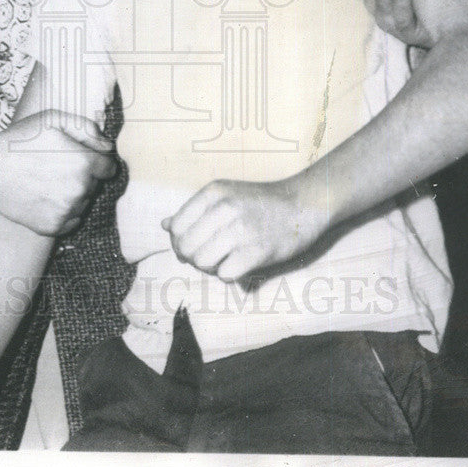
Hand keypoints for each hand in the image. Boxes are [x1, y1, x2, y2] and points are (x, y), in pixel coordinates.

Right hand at [0, 110, 115, 234]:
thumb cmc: (20, 140)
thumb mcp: (53, 119)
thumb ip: (87, 129)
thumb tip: (108, 146)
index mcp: (84, 162)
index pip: (109, 167)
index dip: (97, 161)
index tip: (81, 158)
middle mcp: (79, 189)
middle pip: (96, 185)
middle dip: (84, 176)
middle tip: (58, 168)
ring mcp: (66, 210)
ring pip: (84, 202)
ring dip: (75, 194)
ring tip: (49, 182)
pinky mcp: (53, 226)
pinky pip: (72, 220)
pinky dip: (64, 211)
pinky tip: (45, 198)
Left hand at [162, 177, 326, 281]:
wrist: (303, 205)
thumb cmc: (259, 203)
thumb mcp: (225, 196)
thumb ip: (193, 211)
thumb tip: (163, 225)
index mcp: (214, 192)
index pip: (176, 226)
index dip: (180, 240)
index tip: (194, 243)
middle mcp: (225, 208)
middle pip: (186, 246)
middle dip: (193, 256)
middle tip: (209, 255)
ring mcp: (241, 230)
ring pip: (202, 262)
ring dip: (210, 266)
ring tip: (225, 258)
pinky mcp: (257, 252)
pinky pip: (224, 274)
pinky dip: (229, 274)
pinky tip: (240, 264)